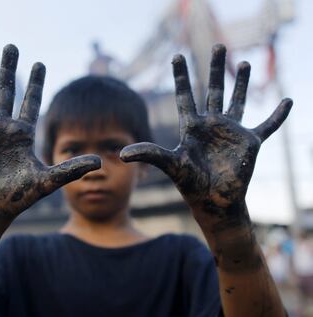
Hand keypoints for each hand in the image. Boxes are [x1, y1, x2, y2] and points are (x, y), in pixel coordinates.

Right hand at [0, 44, 99, 233]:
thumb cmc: (19, 198)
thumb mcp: (47, 181)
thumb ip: (71, 169)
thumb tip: (100, 162)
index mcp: (21, 134)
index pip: (30, 101)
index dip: (35, 83)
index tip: (40, 63)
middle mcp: (1, 129)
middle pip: (6, 91)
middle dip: (9, 69)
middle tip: (12, 46)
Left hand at [120, 44, 291, 226]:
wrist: (213, 201)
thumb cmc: (191, 184)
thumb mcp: (171, 165)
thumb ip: (150, 155)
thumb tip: (122, 154)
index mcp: (192, 127)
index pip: (185, 96)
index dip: (181, 76)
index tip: (176, 56)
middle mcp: (211, 125)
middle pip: (213, 90)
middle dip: (215, 68)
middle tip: (219, 46)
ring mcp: (231, 132)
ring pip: (238, 101)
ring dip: (242, 83)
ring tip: (245, 62)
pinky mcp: (250, 142)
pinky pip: (267, 125)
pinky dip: (277, 115)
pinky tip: (287, 102)